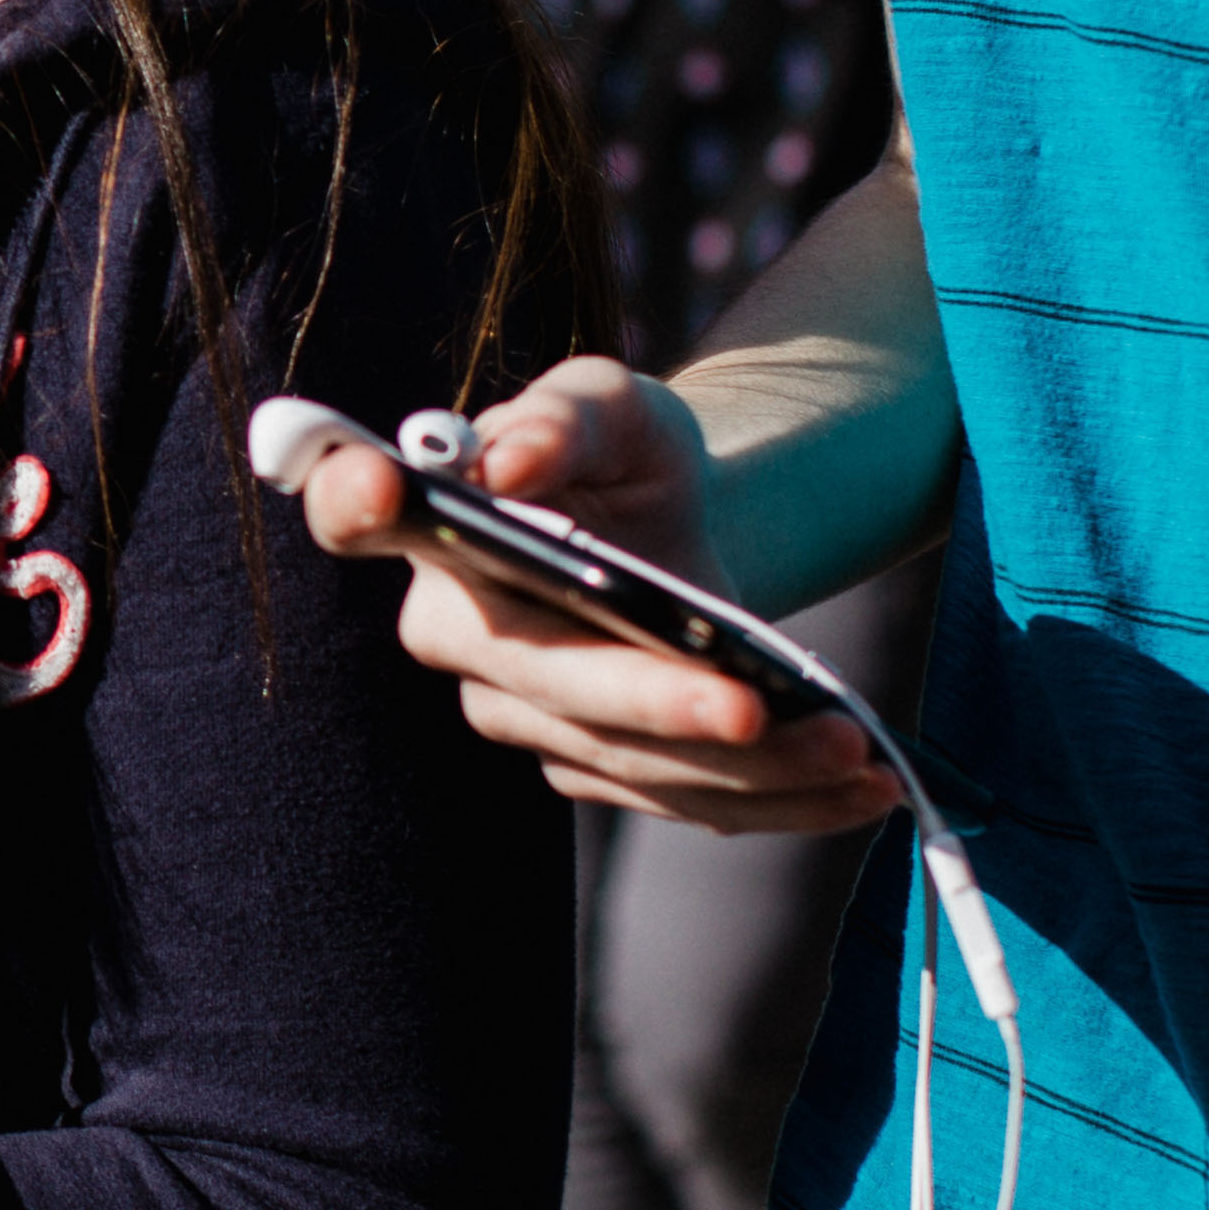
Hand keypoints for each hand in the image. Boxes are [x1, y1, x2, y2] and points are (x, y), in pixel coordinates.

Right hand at [301, 355, 897, 831]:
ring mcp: (520, 712)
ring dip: (748, 767)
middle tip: (752, 703)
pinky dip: (777, 802)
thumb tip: (508, 462)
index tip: (374, 486)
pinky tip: (853, 790)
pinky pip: (681, 802)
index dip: (355, 500)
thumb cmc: (627, 454)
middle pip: (542, 680)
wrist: (685, 523)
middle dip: (653, 701)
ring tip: (850, 748)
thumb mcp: (613, 407)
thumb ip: (563, 417)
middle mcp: (453, 629)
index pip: (356, 511)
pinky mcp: (592, 767)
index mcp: (435, 522)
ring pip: (627, 761)